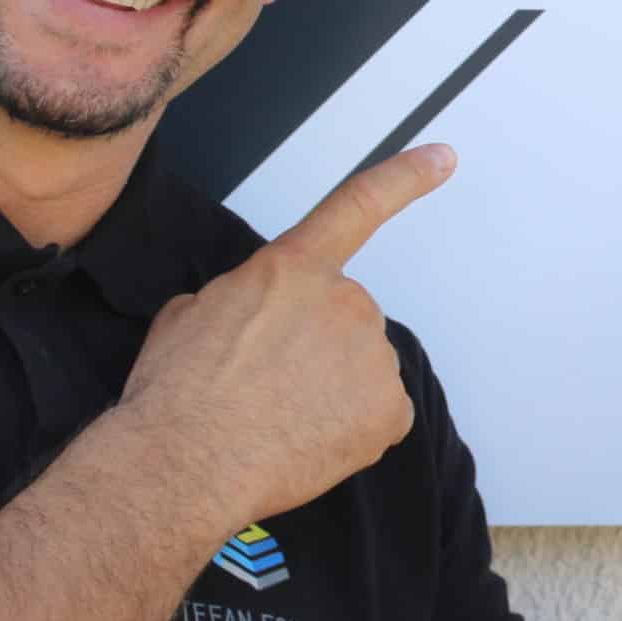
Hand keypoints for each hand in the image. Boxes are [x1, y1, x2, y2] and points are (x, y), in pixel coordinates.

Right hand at [119, 143, 456, 520]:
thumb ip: (240, 298)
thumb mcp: (188, 314)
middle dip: (314, 349)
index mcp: (292, 268)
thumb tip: (249, 318)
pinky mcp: (390, 410)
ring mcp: (373, 356)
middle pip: (344, 320)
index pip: (357, 206)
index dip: (405, 178)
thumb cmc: (178, 394)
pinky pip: (379, 416)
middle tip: (264, 385)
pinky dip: (351, 431)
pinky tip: (307, 441)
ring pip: (360, 371)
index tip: (443, 158)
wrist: (186, 461)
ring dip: (329, 392)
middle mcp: (344, 301)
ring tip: (275, 418)